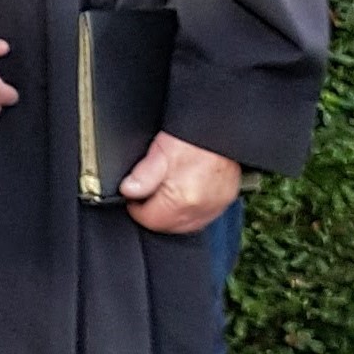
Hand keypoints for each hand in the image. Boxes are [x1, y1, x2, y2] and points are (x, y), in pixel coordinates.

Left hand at [121, 132, 242, 235]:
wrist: (222, 127)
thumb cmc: (193, 137)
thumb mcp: (160, 151)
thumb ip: (142, 176)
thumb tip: (128, 191)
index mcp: (182, 199)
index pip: (150, 220)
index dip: (136, 208)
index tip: (132, 198)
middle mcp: (201, 208)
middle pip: (169, 226)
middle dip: (154, 214)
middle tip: (146, 196)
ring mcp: (215, 206)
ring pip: (186, 225)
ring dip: (171, 216)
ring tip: (163, 196)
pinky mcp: (225, 200)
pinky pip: (202, 216)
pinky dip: (189, 211)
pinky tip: (182, 198)